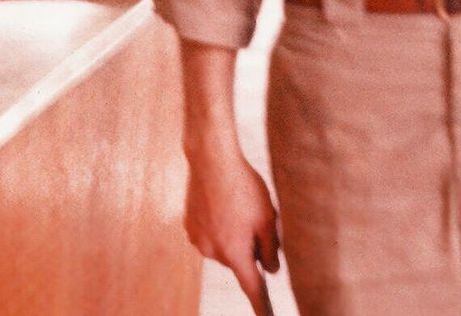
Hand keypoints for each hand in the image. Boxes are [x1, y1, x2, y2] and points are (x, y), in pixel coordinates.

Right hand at [186, 145, 280, 315]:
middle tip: (256, 217)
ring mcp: (198, 239)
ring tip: (237, 203)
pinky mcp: (189, 224)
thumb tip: (271, 271)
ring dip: (233, 234)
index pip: (253, 288)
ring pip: (224, 246)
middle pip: (239, 260)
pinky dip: (219, 224)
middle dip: (250, 246)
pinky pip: (210, 233)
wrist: (211, 158)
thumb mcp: (268, 218)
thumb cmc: (244, 187)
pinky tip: (223, 202)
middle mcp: (213, 251)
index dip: (262, 306)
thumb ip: (271, 250)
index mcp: (235, 252)